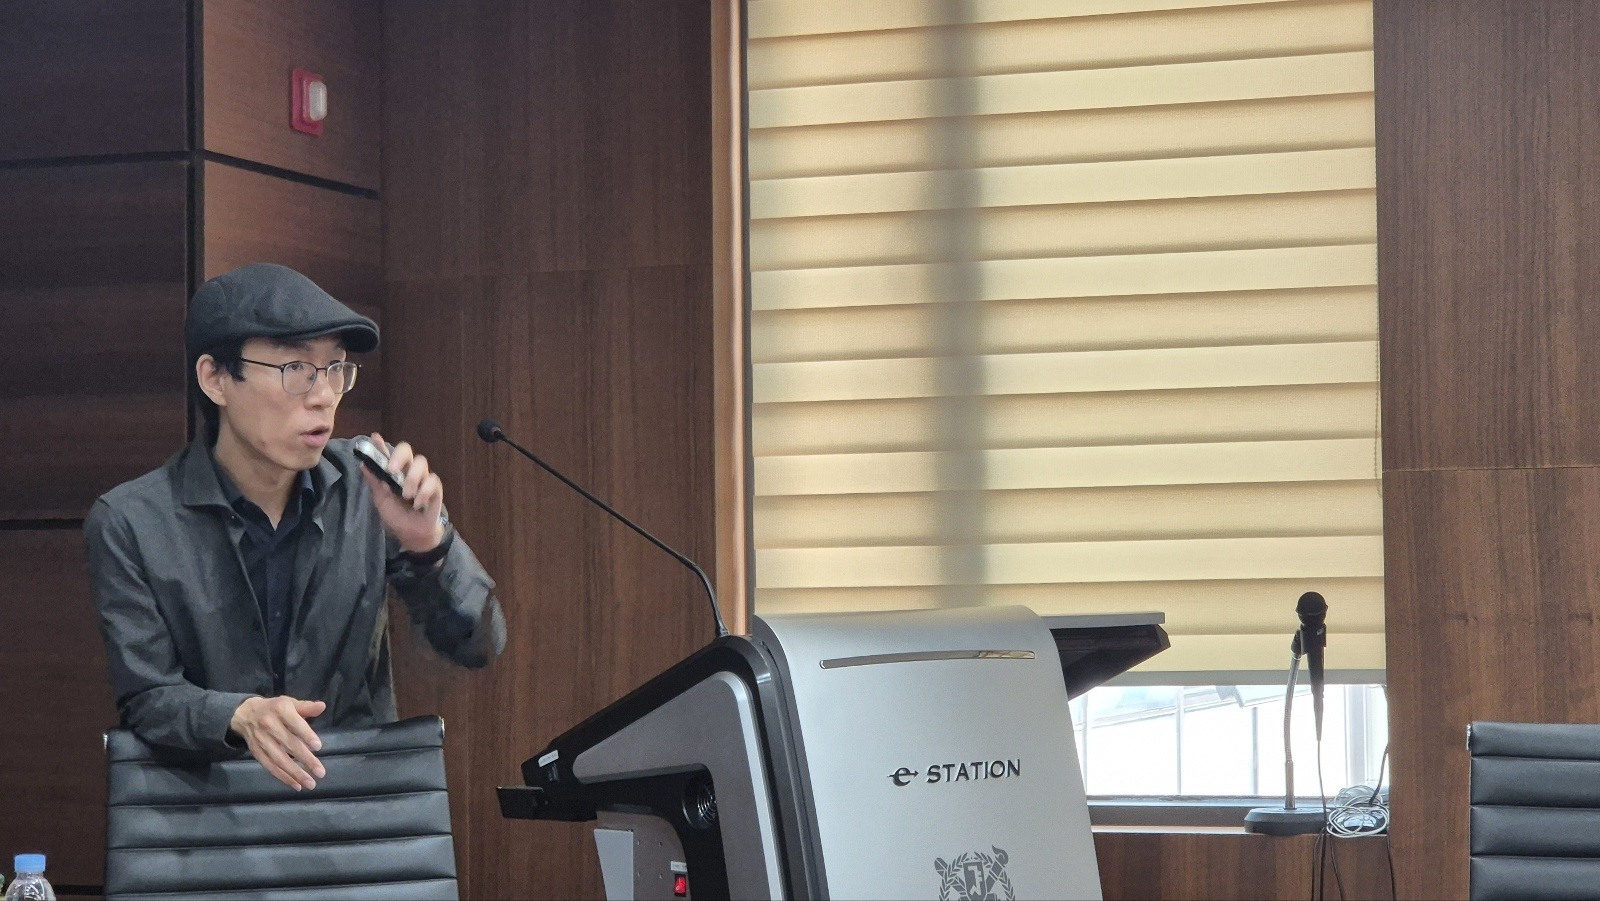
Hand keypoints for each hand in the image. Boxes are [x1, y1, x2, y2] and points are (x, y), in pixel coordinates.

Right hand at [229, 696, 326, 790]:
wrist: (245, 714)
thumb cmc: (275, 708)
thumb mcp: (289, 703)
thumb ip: (306, 707)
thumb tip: (322, 706)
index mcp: (280, 710)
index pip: (295, 723)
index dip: (306, 735)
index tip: (318, 747)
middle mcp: (270, 725)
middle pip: (289, 744)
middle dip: (305, 759)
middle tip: (320, 772)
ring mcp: (262, 741)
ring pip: (279, 759)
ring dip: (295, 773)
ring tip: (310, 784)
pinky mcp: (257, 753)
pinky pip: (270, 767)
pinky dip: (283, 777)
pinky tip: (296, 785)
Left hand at [360, 432, 446, 553]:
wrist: (411, 534)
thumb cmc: (396, 516)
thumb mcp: (381, 499)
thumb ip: (374, 482)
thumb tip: (363, 463)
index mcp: (394, 472)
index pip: (388, 454)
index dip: (381, 445)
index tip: (374, 437)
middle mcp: (409, 470)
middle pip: (407, 450)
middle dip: (399, 456)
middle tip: (392, 470)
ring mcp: (423, 478)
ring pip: (421, 463)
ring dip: (412, 478)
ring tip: (406, 495)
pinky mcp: (435, 489)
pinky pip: (433, 481)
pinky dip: (424, 492)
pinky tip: (417, 503)